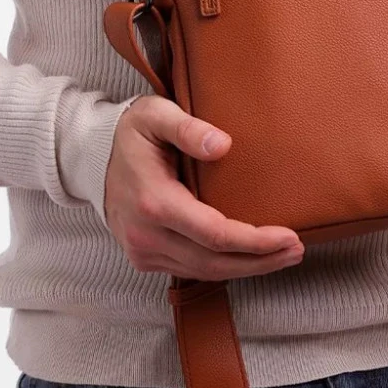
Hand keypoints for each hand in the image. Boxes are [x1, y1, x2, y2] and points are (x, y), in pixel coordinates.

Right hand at [103, 97, 305, 281]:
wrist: (91, 158)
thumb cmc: (131, 132)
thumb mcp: (156, 115)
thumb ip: (188, 128)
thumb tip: (222, 145)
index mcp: (155, 202)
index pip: (215, 234)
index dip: (255, 241)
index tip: (289, 236)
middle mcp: (147, 234)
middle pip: (214, 263)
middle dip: (260, 261)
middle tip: (297, 251)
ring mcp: (142, 250)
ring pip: (203, 273)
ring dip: (246, 268)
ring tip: (282, 256)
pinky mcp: (143, 258)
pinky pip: (189, 270)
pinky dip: (222, 267)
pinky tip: (247, 259)